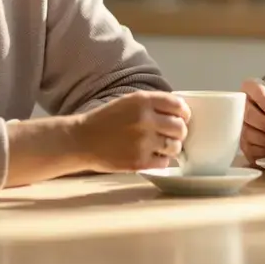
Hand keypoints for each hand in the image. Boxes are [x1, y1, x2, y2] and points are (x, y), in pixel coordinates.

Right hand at [74, 91, 189, 172]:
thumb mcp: (128, 102)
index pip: (178, 106)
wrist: (81, 140)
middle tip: (171, 135)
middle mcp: (145, 119)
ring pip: (175, 146)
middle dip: (179, 132)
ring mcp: (143, 142)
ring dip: (171, 147)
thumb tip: (179, 112)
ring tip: (160, 147)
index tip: (182, 118)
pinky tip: (150, 156)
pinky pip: (164, 162)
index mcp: (143, 101)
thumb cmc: (105, 120)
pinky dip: (160, 160)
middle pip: (180, 128)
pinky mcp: (139, 161)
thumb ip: (152, 104)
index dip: (183, 113)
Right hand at [239, 75, 264, 163]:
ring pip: (247, 132)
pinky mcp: (242, 141)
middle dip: (264, 124)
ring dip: (264, 140)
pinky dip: (262, 150)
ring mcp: (240, 124)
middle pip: (247, 114)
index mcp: (252, 88)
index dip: (263, 100)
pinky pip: (248, 148)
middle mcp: (242, 105)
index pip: (253, 89)